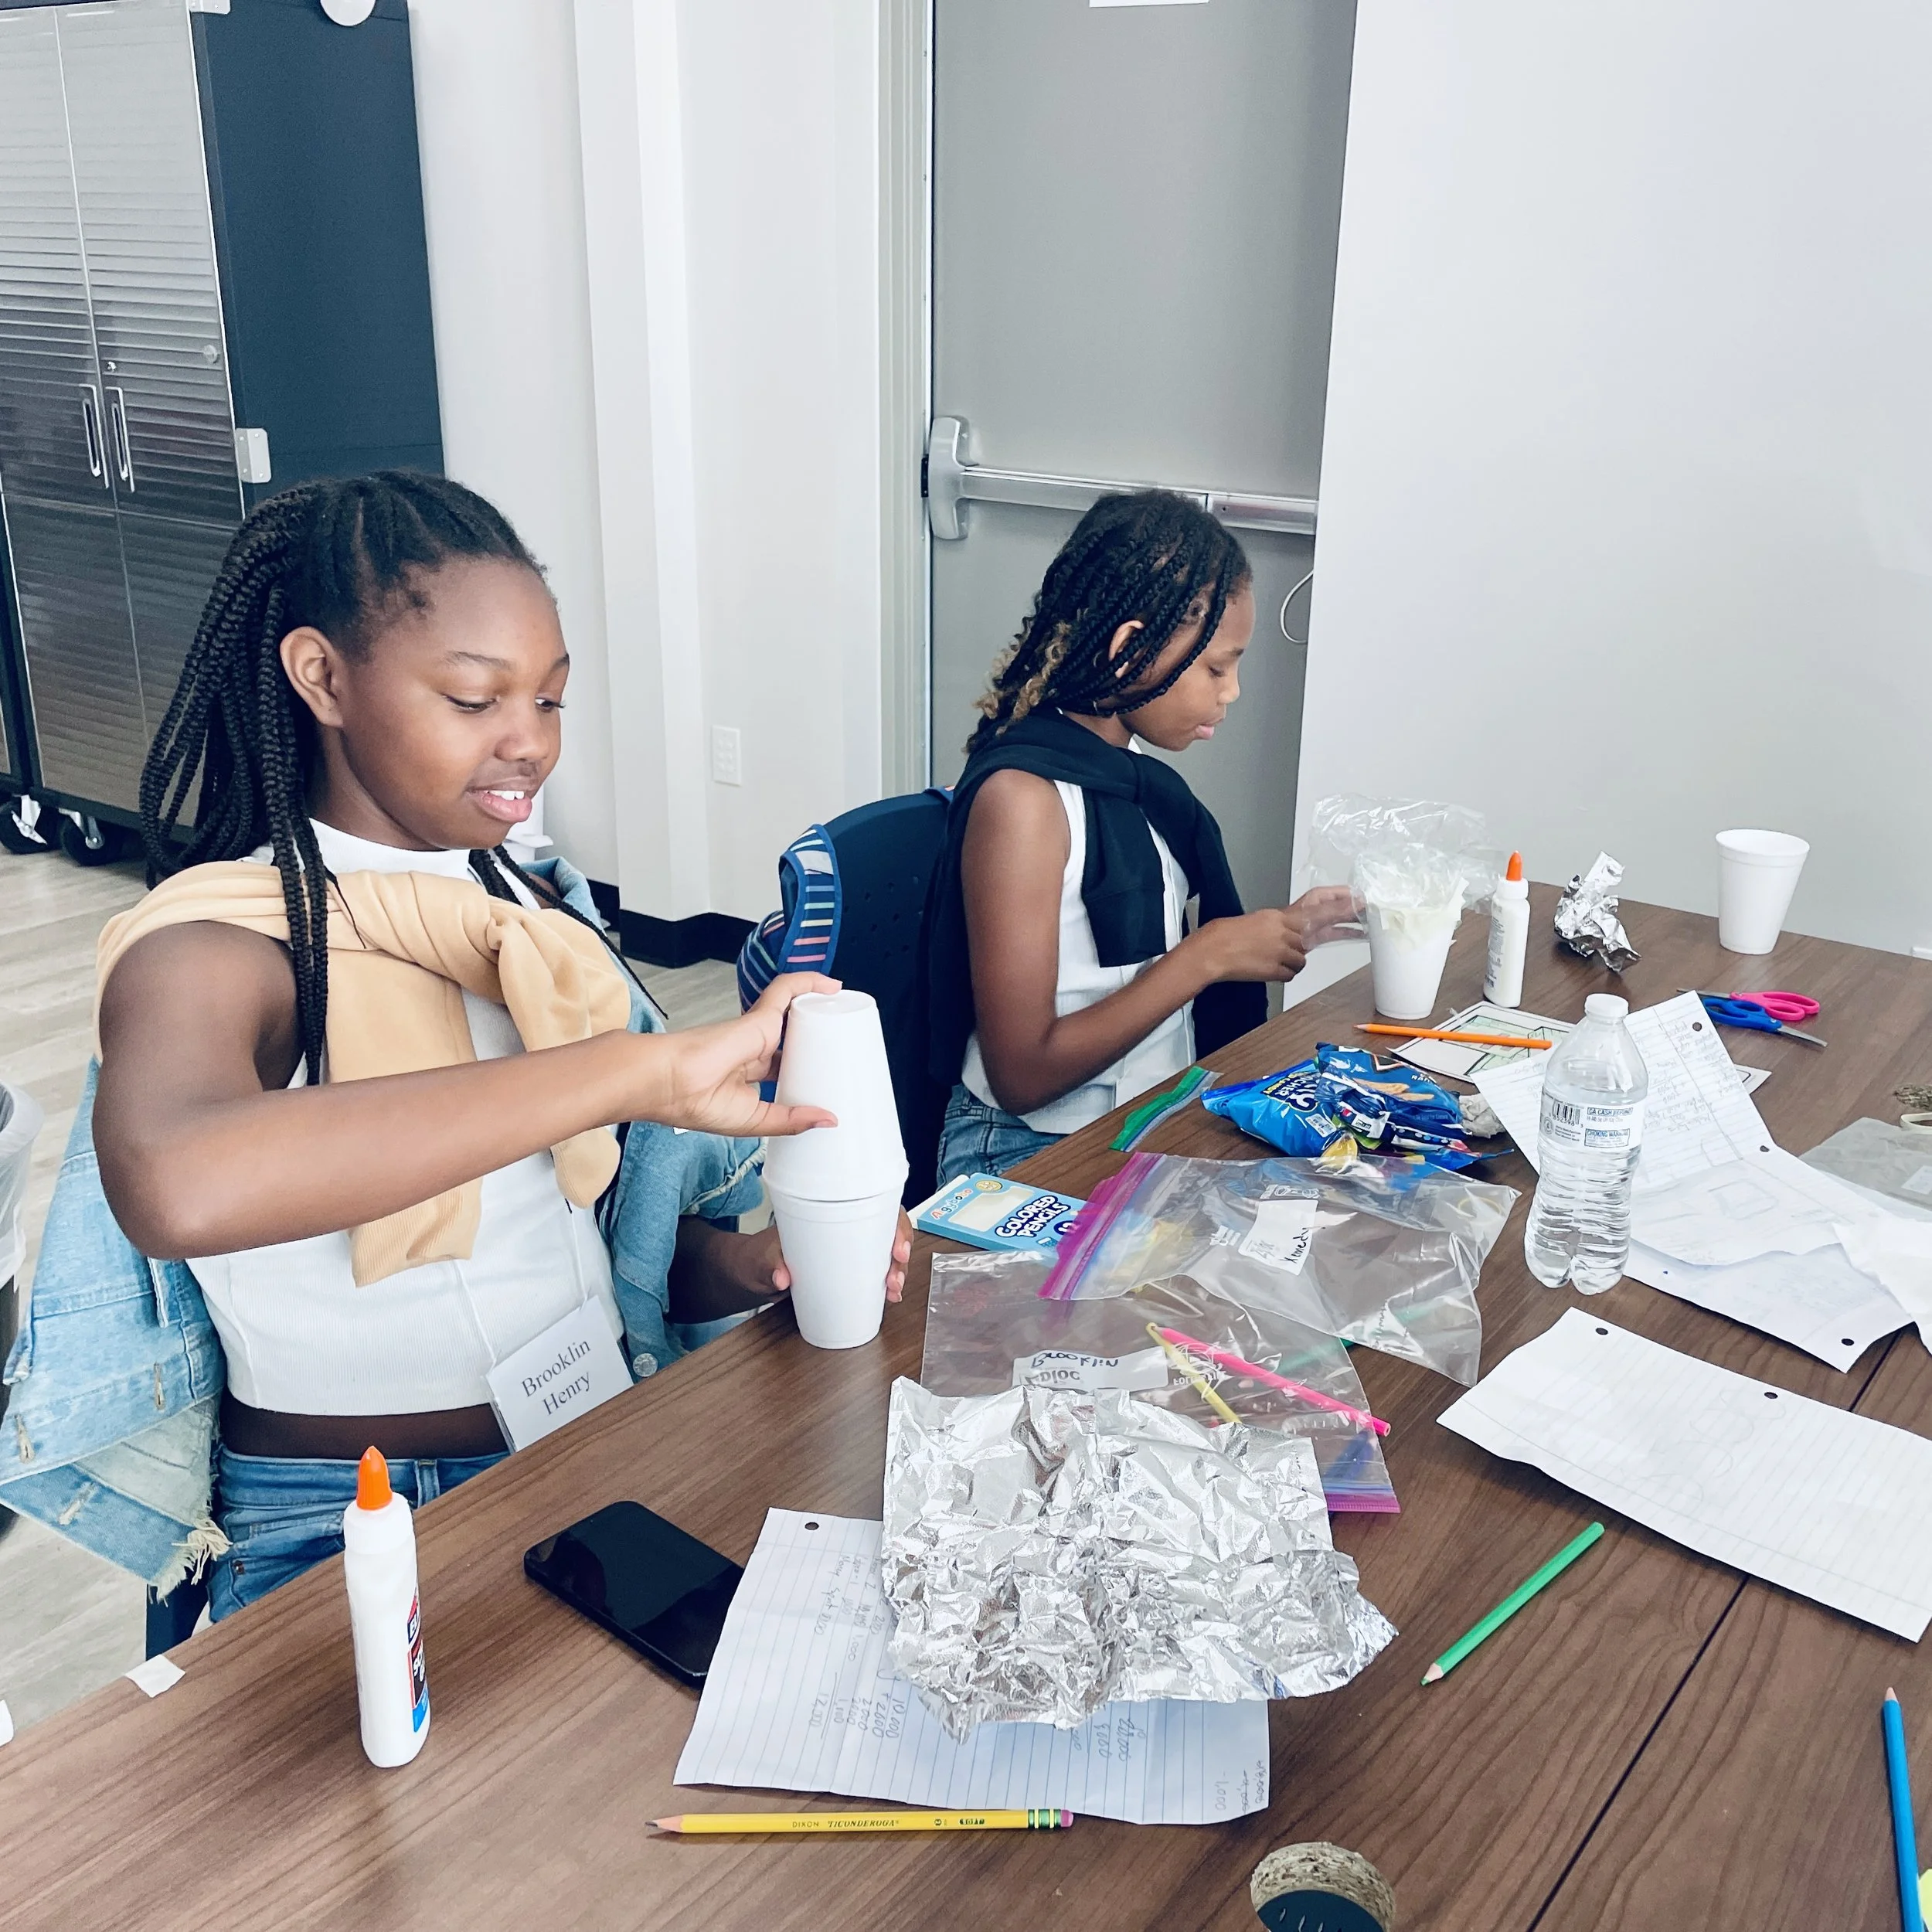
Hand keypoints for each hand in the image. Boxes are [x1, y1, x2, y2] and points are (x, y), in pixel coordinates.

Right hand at [647, 973, 841, 1136]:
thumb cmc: (693, 1102)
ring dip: (817, 1005)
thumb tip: (830, 1120)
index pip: (783, 1067)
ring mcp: (756, 1031)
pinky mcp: (759, 1016)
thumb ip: (790, 1120)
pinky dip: (808, 983)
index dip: (805, 1065)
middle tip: (846, 1039)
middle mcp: (753, 1050)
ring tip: (845, 1008)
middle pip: (792, 1037)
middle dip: (816, 1035)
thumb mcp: (754, 1121)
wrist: (667, 1081)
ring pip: (792, 1010)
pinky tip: (830, 987)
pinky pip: (787, 991)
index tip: (829, 1071)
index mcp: (747, 1077)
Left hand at [756, 1210, 912, 1303]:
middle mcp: (844, 1227)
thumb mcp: (762, 1257)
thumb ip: (770, 1266)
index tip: (897, 1247)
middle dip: (900, 1253)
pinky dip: (886, 1283)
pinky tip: (890, 1296)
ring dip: (897, 1271)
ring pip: (886, 1253)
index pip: (875, 1205)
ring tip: (893, 1290)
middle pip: (888, 1231)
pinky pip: (874, 1272)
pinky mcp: (845, 1270)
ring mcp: (847, 1249)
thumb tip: (782, 1278)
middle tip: (894, 1278)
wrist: (752, 1271)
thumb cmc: (760, 1253)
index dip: (895, 1224)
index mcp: (830, 1211)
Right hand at [1195, 886, 1361, 983]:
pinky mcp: (1280, 970)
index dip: (1338, 902)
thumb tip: (1298, 937)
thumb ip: (1282, 928)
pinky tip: (1263, 968)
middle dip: (1345, 921)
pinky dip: (1280, 973)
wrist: (1212, 953)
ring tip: (1264, 958)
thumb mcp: (1259, 923)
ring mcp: (1284, 951)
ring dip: (1288, 961)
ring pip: (1301, 959)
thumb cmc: (1228, 937)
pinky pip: (1290, 973)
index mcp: (1280, 916)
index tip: (1357, 899)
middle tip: (1366, 917)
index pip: (1316, 905)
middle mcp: (1286, 931)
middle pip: (1321, 927)